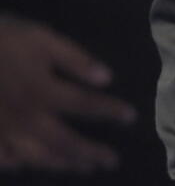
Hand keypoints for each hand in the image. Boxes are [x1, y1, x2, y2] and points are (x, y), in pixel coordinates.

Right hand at [0, 16, 136, 173]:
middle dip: (91, 152)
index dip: (111, 112)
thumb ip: (75, 60)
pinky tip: (30, 164)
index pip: (86, 106)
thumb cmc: (3, 39)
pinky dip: (21, 163)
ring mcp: (4, 132)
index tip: (131, 118)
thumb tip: (107, 79)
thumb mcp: (43, 39)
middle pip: (65, 142)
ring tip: (83, 166)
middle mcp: (26, 118)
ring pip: (36, 156)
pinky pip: (5, 158)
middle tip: (111, 161)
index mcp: (44, 92)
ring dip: (63, 163)